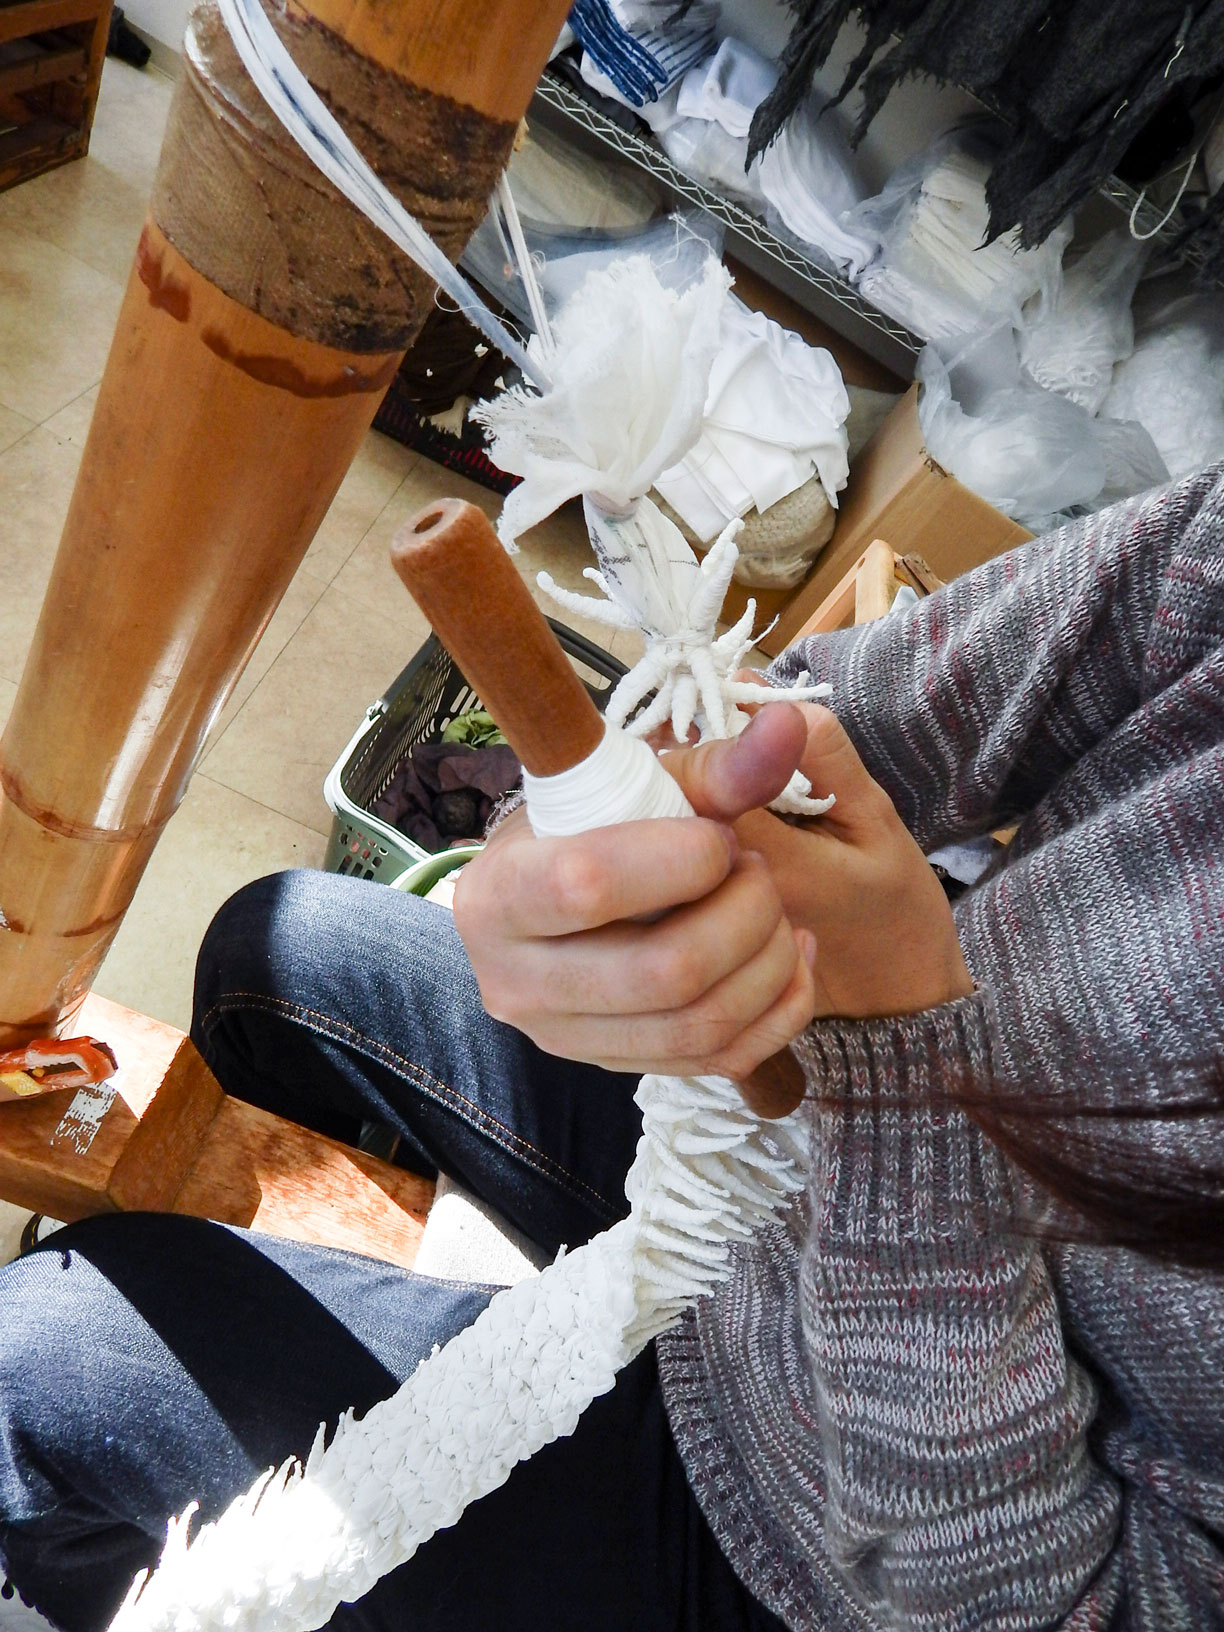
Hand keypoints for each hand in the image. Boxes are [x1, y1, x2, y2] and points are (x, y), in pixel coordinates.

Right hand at [452, 702, 972, 1081]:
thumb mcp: (634, 787)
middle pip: (664, 971)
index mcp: (497, 896)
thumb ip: (713, 763)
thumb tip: (790, 722)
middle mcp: (517, 983)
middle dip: (744, 912)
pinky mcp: (619, 1069)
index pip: (588, 886)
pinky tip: (792, 957)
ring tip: (776, 909)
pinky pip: (721, 1060)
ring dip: (769, 960)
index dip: (680, 858)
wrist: (557, 902)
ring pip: (700, 1023)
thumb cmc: (593, 828)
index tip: (716, 835)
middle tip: (755, 870)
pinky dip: (780, 1007)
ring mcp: (567, 1039)